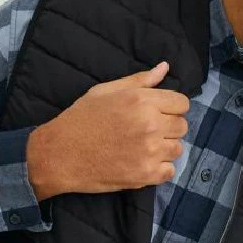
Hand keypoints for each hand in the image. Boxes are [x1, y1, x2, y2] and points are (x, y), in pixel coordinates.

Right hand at [26, 60, 190, 198]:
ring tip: (141, 148)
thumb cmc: (81, 119)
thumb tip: (165, 67)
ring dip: (164, 149)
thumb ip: (139, 80)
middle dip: (168, 127)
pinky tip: (141, 163)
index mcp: (141, 100)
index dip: (172, 107)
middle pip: (182, 126)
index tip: (159, 113)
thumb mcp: (106, 91)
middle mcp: (150, 124)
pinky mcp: (146, 174)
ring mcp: (149, 151)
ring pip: (177, 149)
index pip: (182, 103)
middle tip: (146, 132)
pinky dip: (159, 169)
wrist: (60, 154)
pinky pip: (169, 172)